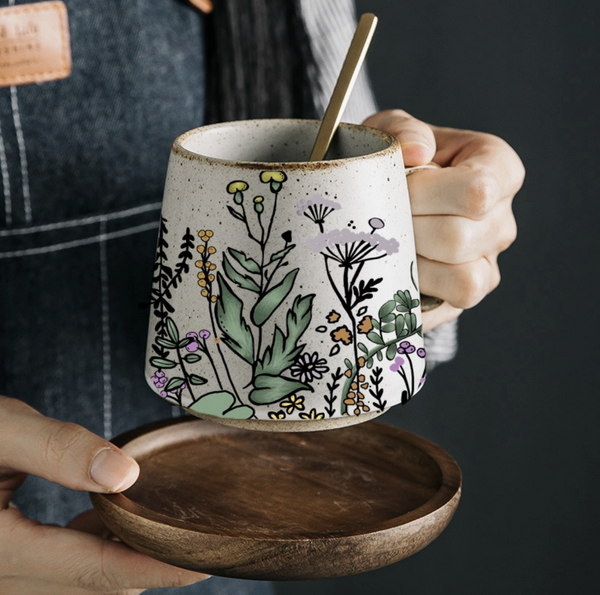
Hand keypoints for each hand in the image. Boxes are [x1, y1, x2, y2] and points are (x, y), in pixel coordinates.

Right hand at [0, 396, 208, 593]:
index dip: (160, 566)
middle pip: (94, 586)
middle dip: (147, 563)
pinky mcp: (0, 566)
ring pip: (77, 586)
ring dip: (120, 559)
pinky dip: (91, 552)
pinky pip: (56, 574)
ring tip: (159, 521)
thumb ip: (58, 450)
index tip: (206, 558)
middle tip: (191, 531)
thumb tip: (125, 473)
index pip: (100, 571)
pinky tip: (104, 518)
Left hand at [363, 109, 523, 332]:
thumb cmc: (396, 163)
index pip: (477, 190)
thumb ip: (404, 130)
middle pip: (459, 238)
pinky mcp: (470, 292)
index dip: (426, 194)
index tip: (397, 185)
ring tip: (389, 243)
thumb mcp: (392, 133)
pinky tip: (395, 271)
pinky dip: (418, 291)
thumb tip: (416, 150)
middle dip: (408, 229)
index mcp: (497, 169)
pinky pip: (453, 306)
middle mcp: (502, 219)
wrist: (391, 199)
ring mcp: (489, 260)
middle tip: (382, 218)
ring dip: (412, 263)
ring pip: (462, 279)